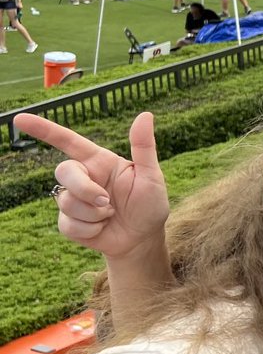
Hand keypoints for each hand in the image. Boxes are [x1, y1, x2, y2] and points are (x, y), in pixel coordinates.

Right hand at [13, 111, 168, 259]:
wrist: (144, 239)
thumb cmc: (151, 204)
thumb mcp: (151, 175)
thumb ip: (144, 146)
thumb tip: (145, 114)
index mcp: (99, 161)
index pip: (67, 141)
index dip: (43, 129)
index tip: (20, 120)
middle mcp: (83, 177)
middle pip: (63, 171)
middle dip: (83, 188)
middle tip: (106, 202)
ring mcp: (73, 200)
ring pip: (66, 201)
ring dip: (93, 214)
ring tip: (111, 215)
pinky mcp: (69, 222)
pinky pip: (68, 224)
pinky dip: (90, 229)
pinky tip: (102, 228)